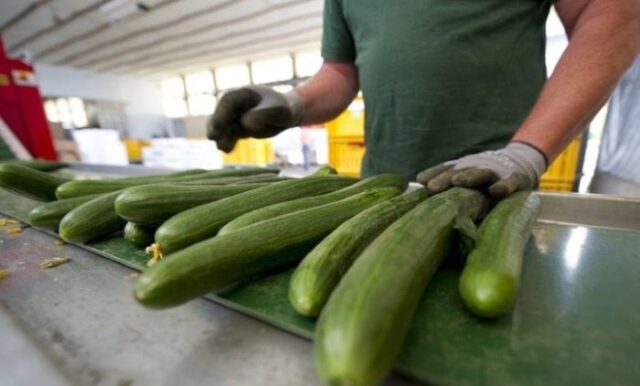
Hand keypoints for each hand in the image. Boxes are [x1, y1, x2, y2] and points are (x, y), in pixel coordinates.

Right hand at [207, 85, 303, 151]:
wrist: (289, 114)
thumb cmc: (284, 109)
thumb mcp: (278, 111)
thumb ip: (263, 115)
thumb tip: (245, 124)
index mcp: (244, 93)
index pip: (227, 100)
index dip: (220, 112)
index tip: (218, 125)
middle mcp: (237, 103)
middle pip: (220, 113)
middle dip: (215, 125)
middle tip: (212, 137)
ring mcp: (236, 115)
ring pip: (222, 126)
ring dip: (220, 136)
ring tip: (223, 148)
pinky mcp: (239, 127)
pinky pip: (228, 135)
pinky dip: (227, 142)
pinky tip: (227, 150)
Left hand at [417, 142, 547, 197]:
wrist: (521, 162)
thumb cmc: (486, 179)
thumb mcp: (468, 180)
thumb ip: (453, 192)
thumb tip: (430, 213)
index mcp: (463, 168)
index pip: (445, 169)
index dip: (432, 174)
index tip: (420, 181)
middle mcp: (476, 166)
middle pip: (458, 171)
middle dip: (444, 178)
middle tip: (432, 187)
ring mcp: (495, 171)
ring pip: (480, 173)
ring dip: (469, 176)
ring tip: (458, 181)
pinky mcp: (515, 178)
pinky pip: (509, 182)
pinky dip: (503, 186)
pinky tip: (495, 191)